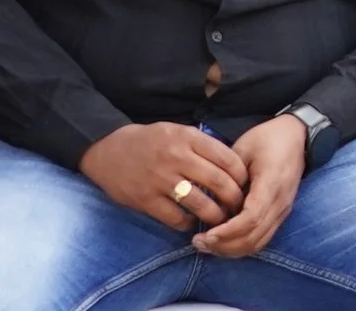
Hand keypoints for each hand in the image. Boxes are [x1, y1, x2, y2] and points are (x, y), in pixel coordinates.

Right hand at [78, 122, 247, 232]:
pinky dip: (187, 223)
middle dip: (234, 198)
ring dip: (215, 215)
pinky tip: (191, 223)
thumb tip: (232, 165)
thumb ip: (202, 145)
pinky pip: (175, 218)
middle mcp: (177, 158)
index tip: (246, 185)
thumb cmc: (151, 141)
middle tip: (239, 206)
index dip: (241, 175)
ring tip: (220, 219)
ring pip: (200, 204)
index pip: (227, 158)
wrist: (109, 150)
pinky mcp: (146, 200)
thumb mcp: (178, 131)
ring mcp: (161, 180)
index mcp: (188, 138)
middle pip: (219, 182)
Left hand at [195, 115, 305, 256]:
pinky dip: (241, 245)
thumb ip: (228, 177)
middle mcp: (280, 203)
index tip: (205, 234)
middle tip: (198, 242)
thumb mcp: (243, 149)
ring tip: (206, 244)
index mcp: (272, 183)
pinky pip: (261, 239)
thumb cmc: (267, 139)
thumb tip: (210, 203)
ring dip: (231, 249)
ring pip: (258, 243)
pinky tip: (222, 241)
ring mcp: (283, 211)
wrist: (296, 136)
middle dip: (224, 246)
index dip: (227, 232)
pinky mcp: (280, 215)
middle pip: (253, 238)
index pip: (251, 218)